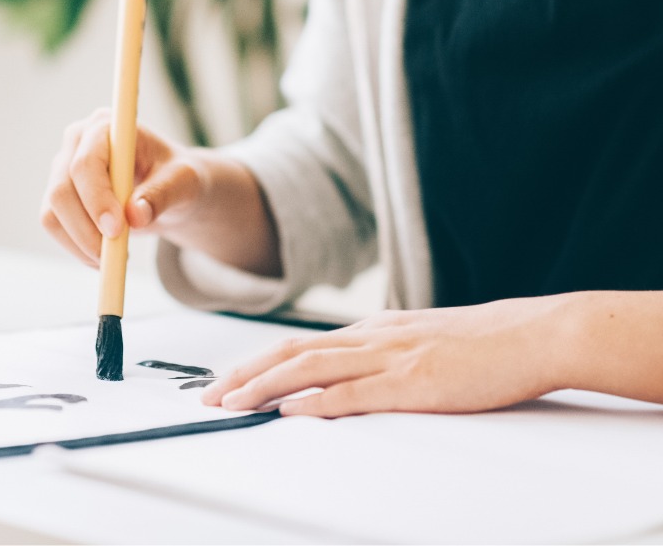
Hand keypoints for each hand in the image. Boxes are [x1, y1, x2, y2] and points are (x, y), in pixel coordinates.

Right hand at [39, 108, 210, 267]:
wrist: (170, 186)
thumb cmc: (177, 176)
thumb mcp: (184, 182)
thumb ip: (162, 194)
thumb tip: (135, 216)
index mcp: (107, 126)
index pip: (86, 163)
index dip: (97, 198)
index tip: (117, 229)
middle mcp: (77, 141)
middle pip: (62, 190)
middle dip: (86, 229)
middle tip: (117, 256)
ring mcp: (63, 167)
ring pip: (53, 212)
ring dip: (81, 243)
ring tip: (117, 257)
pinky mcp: (59, 194)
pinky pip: (54, 226)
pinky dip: (76, 247)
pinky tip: (104, 255)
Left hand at [203, 297, 565, 416]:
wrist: (530, 334)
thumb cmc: (482, 342)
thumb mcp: (421, 339)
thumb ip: (385, 351)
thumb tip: (351, 371)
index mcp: (373, 328)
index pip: (300, 344)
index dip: (257, 361)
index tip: (227, 379)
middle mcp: (372, 337)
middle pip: (291, 352)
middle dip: (245, 373)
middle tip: (209, 394)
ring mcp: (390, 357)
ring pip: (310, 367)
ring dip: (264, 385)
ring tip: (231, 402)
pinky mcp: (413, 382)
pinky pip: (353, 392)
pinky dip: (315, 401)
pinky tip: (288, 411)